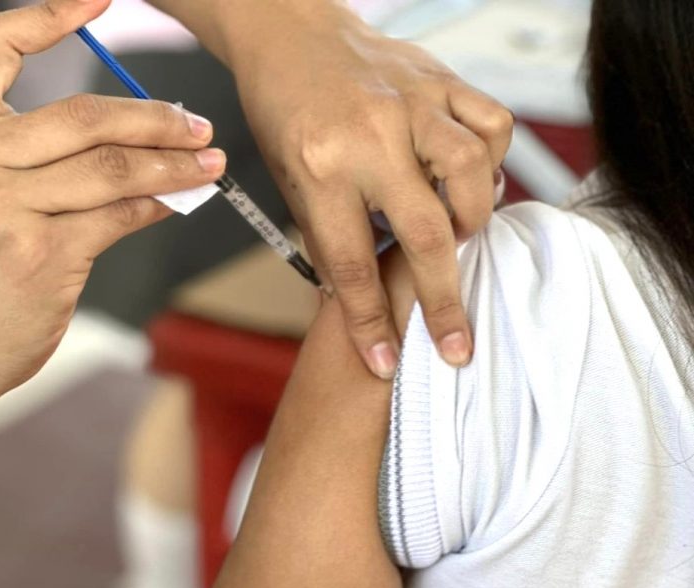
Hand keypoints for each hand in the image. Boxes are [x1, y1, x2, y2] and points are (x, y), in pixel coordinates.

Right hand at [0, 0, 225, 420]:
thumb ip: (42, 153)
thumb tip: (144, 131)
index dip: (49, 15)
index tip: (100, 0)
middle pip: (84, 114)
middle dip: (155, 118)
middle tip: (197, 127)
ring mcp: (3, 206)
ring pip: (112, 167)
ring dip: (171, 164)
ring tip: (208, 163)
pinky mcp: (40, 251)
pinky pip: (120, 215)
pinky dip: (157, 204)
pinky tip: (176, 200)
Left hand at [228, 2, 512, 375]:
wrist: (291, 34)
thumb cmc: (285, 109)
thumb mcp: (290, 181)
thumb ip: (330, 234)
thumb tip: (363, 297)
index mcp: (319, 165)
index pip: (350, 263)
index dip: (370, 322)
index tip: (386, 362)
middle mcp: (369, 135)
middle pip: (425, 232)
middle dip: (443, 300)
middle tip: (456, 342)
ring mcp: (411, 103)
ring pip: (472, 174)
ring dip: (473, 219)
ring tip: (458, 234)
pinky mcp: (439, 80)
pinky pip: (490, 124)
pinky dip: (492, 160)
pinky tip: (472, 175)